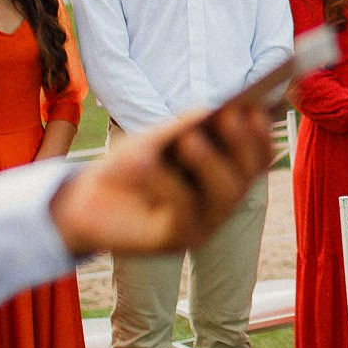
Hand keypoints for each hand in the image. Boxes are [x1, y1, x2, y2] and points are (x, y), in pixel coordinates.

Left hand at [50, 102, 273, 257]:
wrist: (87, 203)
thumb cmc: (129, 167)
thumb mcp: (155, 139)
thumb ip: (183, 127)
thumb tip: (210, 112)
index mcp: (223, 174)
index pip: (257, 157)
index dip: (260, 134)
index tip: (253, 107)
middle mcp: (220, 202)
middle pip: (245, 176)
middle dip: (242, 144)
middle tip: (228, 116)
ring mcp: (203, 224)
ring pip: (224, 194)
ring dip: (209, 161)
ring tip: (189, 138)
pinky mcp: (177, 240)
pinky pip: (182, 209)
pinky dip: (163, 181)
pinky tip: (142, 160)